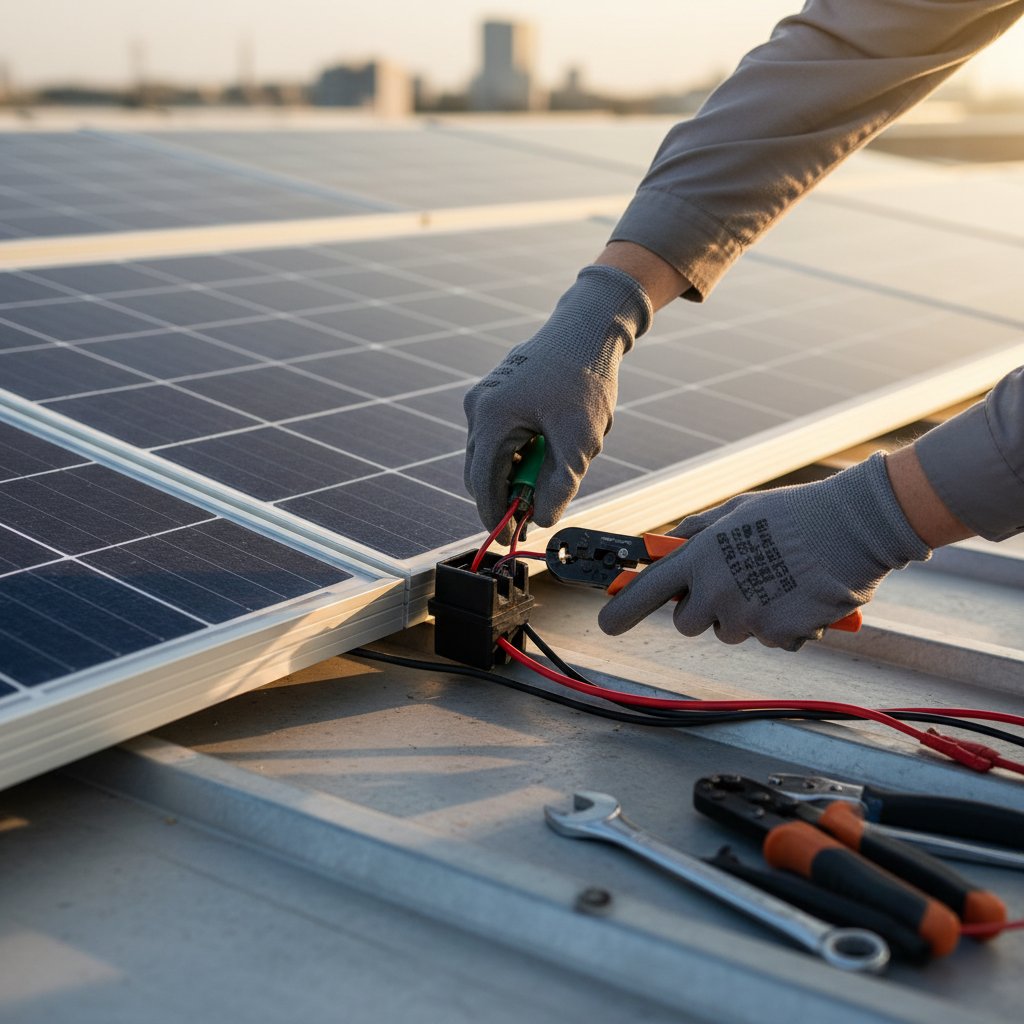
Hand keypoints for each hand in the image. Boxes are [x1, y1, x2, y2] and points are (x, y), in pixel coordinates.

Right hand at [463, 265, 651, 542]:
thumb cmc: (584, 379)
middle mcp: (479, 407)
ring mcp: (484, 398)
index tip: (509, 537)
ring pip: (491, 455)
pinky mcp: (495, 394)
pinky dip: (520, 451)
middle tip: (541, 505)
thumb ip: (559, 485)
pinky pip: (500, 436)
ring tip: (557, 459)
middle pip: (481, 471)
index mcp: (492, 418)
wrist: (588, 328)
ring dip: (518, 470)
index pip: (483, 482)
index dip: (495, 515)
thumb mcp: (580, 441)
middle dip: (508, 492)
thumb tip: (541, 519)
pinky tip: (550, 442)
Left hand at [598, 454, 930, 650]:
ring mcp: (748, 616)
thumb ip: (698, 532)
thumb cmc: (794, 512)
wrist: (854, 527)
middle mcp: (717, 590)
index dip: (622, 609)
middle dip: (700, 609)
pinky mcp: (778, 634)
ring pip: (728, 630)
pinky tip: (796, 594)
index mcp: (701, 556)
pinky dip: (777, 623)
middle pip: (686, 622)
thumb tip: (669, 544)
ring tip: (773, 580)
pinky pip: (766, 638)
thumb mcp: (736, 510)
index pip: (647, 590)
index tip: (608, 621)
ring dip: (741, 614)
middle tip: (727, 584)